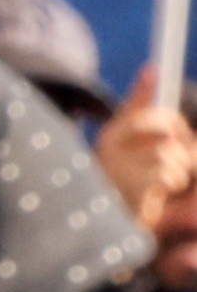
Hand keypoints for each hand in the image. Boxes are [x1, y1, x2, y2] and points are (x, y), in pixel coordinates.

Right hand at [101, 71, 193, 244]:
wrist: (117, 222)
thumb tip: (152, 69)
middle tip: (182, 153)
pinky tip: (160, 192)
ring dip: (179, 166)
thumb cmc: (133, 176)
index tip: (171, 114)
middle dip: (181, 140)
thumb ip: (142, 105)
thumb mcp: (138, 140)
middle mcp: (109, 148)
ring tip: (166, 180)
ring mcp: (118, 169)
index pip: (141, 111)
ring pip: (169, 151)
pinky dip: (173, 181)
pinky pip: (168, 172)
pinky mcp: (130, 188)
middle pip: (163, 126)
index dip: (163, 113)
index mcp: (112, 134)